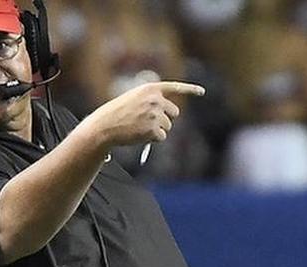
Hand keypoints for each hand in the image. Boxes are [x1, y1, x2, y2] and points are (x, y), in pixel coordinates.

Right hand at [85, 80, 205, 146]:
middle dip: (165, 119)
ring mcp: (155, 114)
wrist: (105, 126)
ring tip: (139, 129)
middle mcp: (156, 99)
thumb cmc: (115, 114)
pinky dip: (152, 139)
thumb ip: (150, 101)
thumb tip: (168, 117)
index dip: (190, 89)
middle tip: (149, 123)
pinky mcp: (154, 128)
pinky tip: (139, 135)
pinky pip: (161, 137)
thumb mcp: (132, 100)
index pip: (175, 87)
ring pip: (167, 126)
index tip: (202, 92)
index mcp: (150, 89)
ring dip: (157, 130)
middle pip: (174, 112)